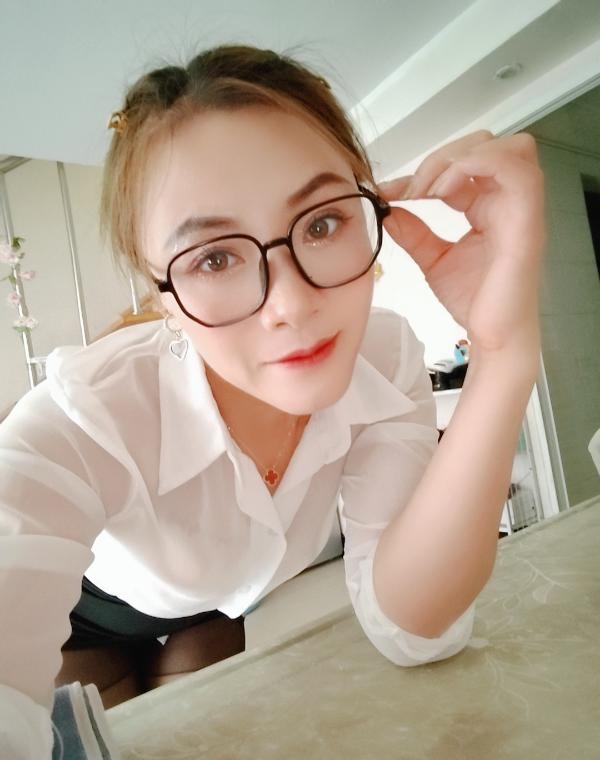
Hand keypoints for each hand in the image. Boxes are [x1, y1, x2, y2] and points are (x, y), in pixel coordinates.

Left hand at [378, 130, 544, 354]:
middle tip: (413, 190)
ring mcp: (521, 208)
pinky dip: (477, 167)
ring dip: (460, 158)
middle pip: (487, 143)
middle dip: (443, 156)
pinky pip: (516, 170)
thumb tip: (388, 208)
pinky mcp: (526, 222)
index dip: (422, 171)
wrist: (491, 335)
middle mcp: (508, 200)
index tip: (386, 190)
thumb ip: (413, 231)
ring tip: (430, 189)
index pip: (461, 166)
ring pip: (508, 147)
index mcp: (489, 205)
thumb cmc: (473, 300)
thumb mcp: (432, 258)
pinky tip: (444, 191)